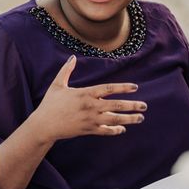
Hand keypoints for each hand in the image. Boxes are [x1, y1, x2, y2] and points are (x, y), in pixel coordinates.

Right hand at [31, 55, 146, 142]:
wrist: (44, 125)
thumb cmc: (50, 104)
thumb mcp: (57, 85)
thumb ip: (66, 70)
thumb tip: (72, 57)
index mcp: (85, 94)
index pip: (108, 89)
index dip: (123, 87)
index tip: (135, 87)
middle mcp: (90, 106)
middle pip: (116, 105)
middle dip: (132, 105)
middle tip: (144, 106)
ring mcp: (90, 119)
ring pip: (114, 119)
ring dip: (129, 119)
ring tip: (140, 118)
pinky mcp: (88, 130)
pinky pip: (105, 131)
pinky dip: (115, 130)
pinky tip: (122, 128)